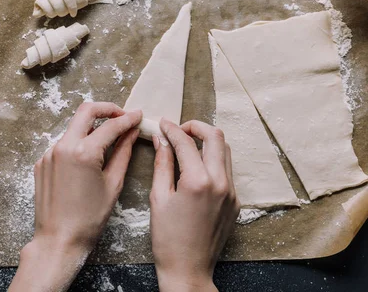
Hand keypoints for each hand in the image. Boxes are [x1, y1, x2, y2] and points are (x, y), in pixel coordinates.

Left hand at [9, 102, 141, 291]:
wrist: (58, 239)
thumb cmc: (89, 218)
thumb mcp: (113, 184)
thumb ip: (123, 153)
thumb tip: (131, 132)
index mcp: (83, 152)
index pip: (111, 126)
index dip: (127, 118)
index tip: (137, 115)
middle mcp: (62, 146)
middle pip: (86, 111)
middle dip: (107, 109)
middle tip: (122, 115)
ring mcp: (49, 153)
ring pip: (73, 127)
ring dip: (91, 127)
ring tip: (108, 137)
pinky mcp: (42, 162)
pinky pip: (63, 144)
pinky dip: (78, 143)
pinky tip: (88, 157)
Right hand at [150, 119, 239, 291]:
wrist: (189, 269)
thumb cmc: (168, 239)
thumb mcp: (158, 197)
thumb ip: (162, 164)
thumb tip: (162, 141)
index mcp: (198, 181)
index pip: (186, 142)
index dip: (172, 129)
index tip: (163, 124)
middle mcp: (220, 183)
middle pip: (216, 137)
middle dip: (196, 127)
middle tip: (179, 129)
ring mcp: (231, 192)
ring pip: (225, 151)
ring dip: (207, 142)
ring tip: (187, 145)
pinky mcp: (234, 201)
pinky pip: (226, 170)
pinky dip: (212, 160)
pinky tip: (196, 166)